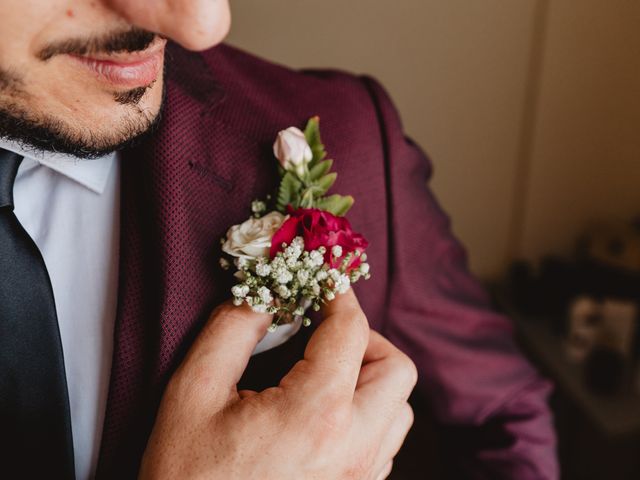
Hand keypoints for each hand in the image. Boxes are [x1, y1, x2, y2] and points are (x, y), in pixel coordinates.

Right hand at [139, 289, 416, 478]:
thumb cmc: (187, 477)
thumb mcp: (193, 393)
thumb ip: (232, 329)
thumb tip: (267, 295)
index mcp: (317, 416)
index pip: (351, 330)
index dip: (337, 294)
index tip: (322, 280)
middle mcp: (354, 450)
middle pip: (396, 368)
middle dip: (363, 337)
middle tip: (322, 332)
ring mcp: (362, 478)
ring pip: (398, 407)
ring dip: (369, 377)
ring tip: (323, 371)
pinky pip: (384, 440)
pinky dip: (366, 412)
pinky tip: (324, 411)